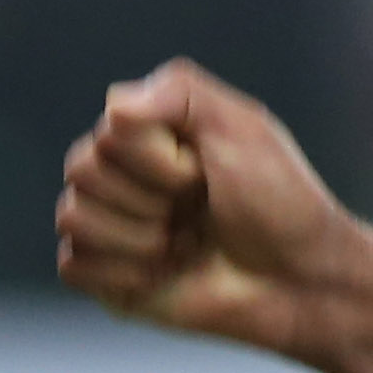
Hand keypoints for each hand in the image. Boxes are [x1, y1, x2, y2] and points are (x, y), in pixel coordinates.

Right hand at [54, 58, 357, 352]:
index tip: (203, 174)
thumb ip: (180, 91)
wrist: (300, 281)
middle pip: (81, 169)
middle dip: (148, 197)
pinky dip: (120, 272)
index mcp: (151, 137)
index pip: (108, 131)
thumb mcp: (241, 126)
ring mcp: (114, 228)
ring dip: (136, 235)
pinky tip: (163, 274)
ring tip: (183, 245)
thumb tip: (112, 103)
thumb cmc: (279, 202)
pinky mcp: (109, 278)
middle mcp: (125, 178)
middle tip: (196, 212)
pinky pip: (72, 265)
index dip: (156, 159)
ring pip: (72, 215)